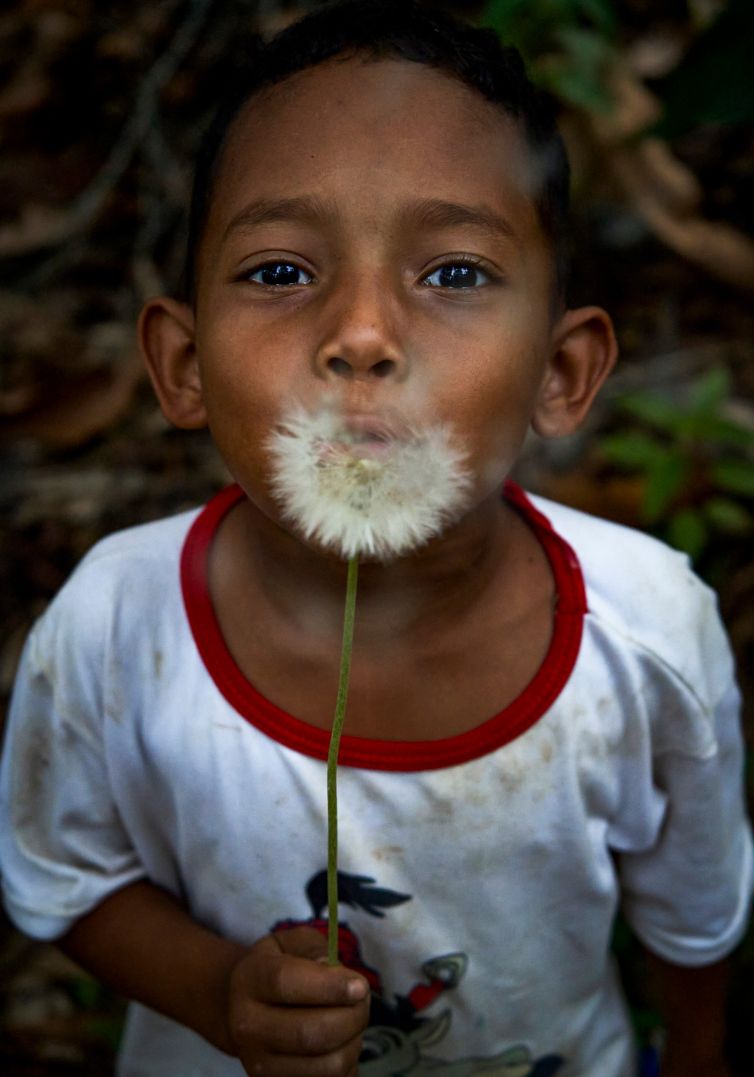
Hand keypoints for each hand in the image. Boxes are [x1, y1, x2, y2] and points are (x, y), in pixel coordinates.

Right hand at [225, 926, 369, 1074]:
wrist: (244, 1008)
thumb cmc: (276, 968)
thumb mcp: (290, 942)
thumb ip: (314, 949)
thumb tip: (336, 973)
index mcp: (250, 980)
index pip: (285, 983)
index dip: (329, 986)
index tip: (360, 986)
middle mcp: (247, 1026)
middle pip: (310, 1033)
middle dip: (352, 1016)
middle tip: (363, 1000)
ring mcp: (260, 1064)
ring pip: (326, 1066)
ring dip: (353, 1042)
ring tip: (352, 1020)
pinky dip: (347, 1064)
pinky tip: (342, 1042)